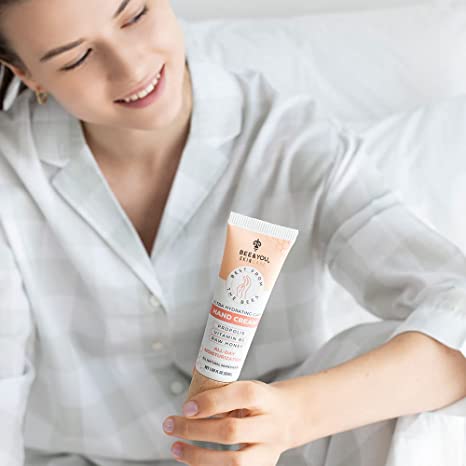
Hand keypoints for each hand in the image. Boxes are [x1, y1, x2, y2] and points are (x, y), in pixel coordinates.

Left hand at [162, 380, 301, 464]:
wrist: (292, 417)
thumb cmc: (263, 400)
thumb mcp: (250, 386)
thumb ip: (224, 386)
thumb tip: (195, 373)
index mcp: (265, 397)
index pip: (242, 395)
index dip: (212, 402)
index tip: (187, 406)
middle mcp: (269, 424)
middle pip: (232, 431)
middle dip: (196, 430)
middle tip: (171, 425)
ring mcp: (268, 449)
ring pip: (234, 461)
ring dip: (198, 456)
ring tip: (176, 447)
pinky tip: (191, 459)